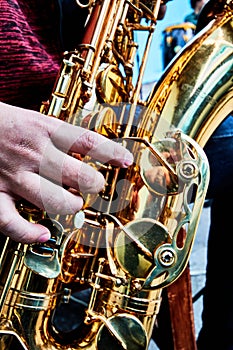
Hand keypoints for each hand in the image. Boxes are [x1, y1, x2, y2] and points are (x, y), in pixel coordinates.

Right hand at [0, 102, 132, 242]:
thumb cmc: (1, 123)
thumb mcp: (33, 119)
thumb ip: (59, 136)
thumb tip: (87, 150)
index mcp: (43, 130)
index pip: (88, 142)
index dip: (112, 153)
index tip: (125, 161)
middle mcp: (33, 154)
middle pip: (79, 176)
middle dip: (94, 185)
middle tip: (93, 185)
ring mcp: (13, 176)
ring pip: (55, 200)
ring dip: (70, 206)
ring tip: (72, 203)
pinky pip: (11, 221)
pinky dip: (28, 233)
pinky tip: (42, 234)